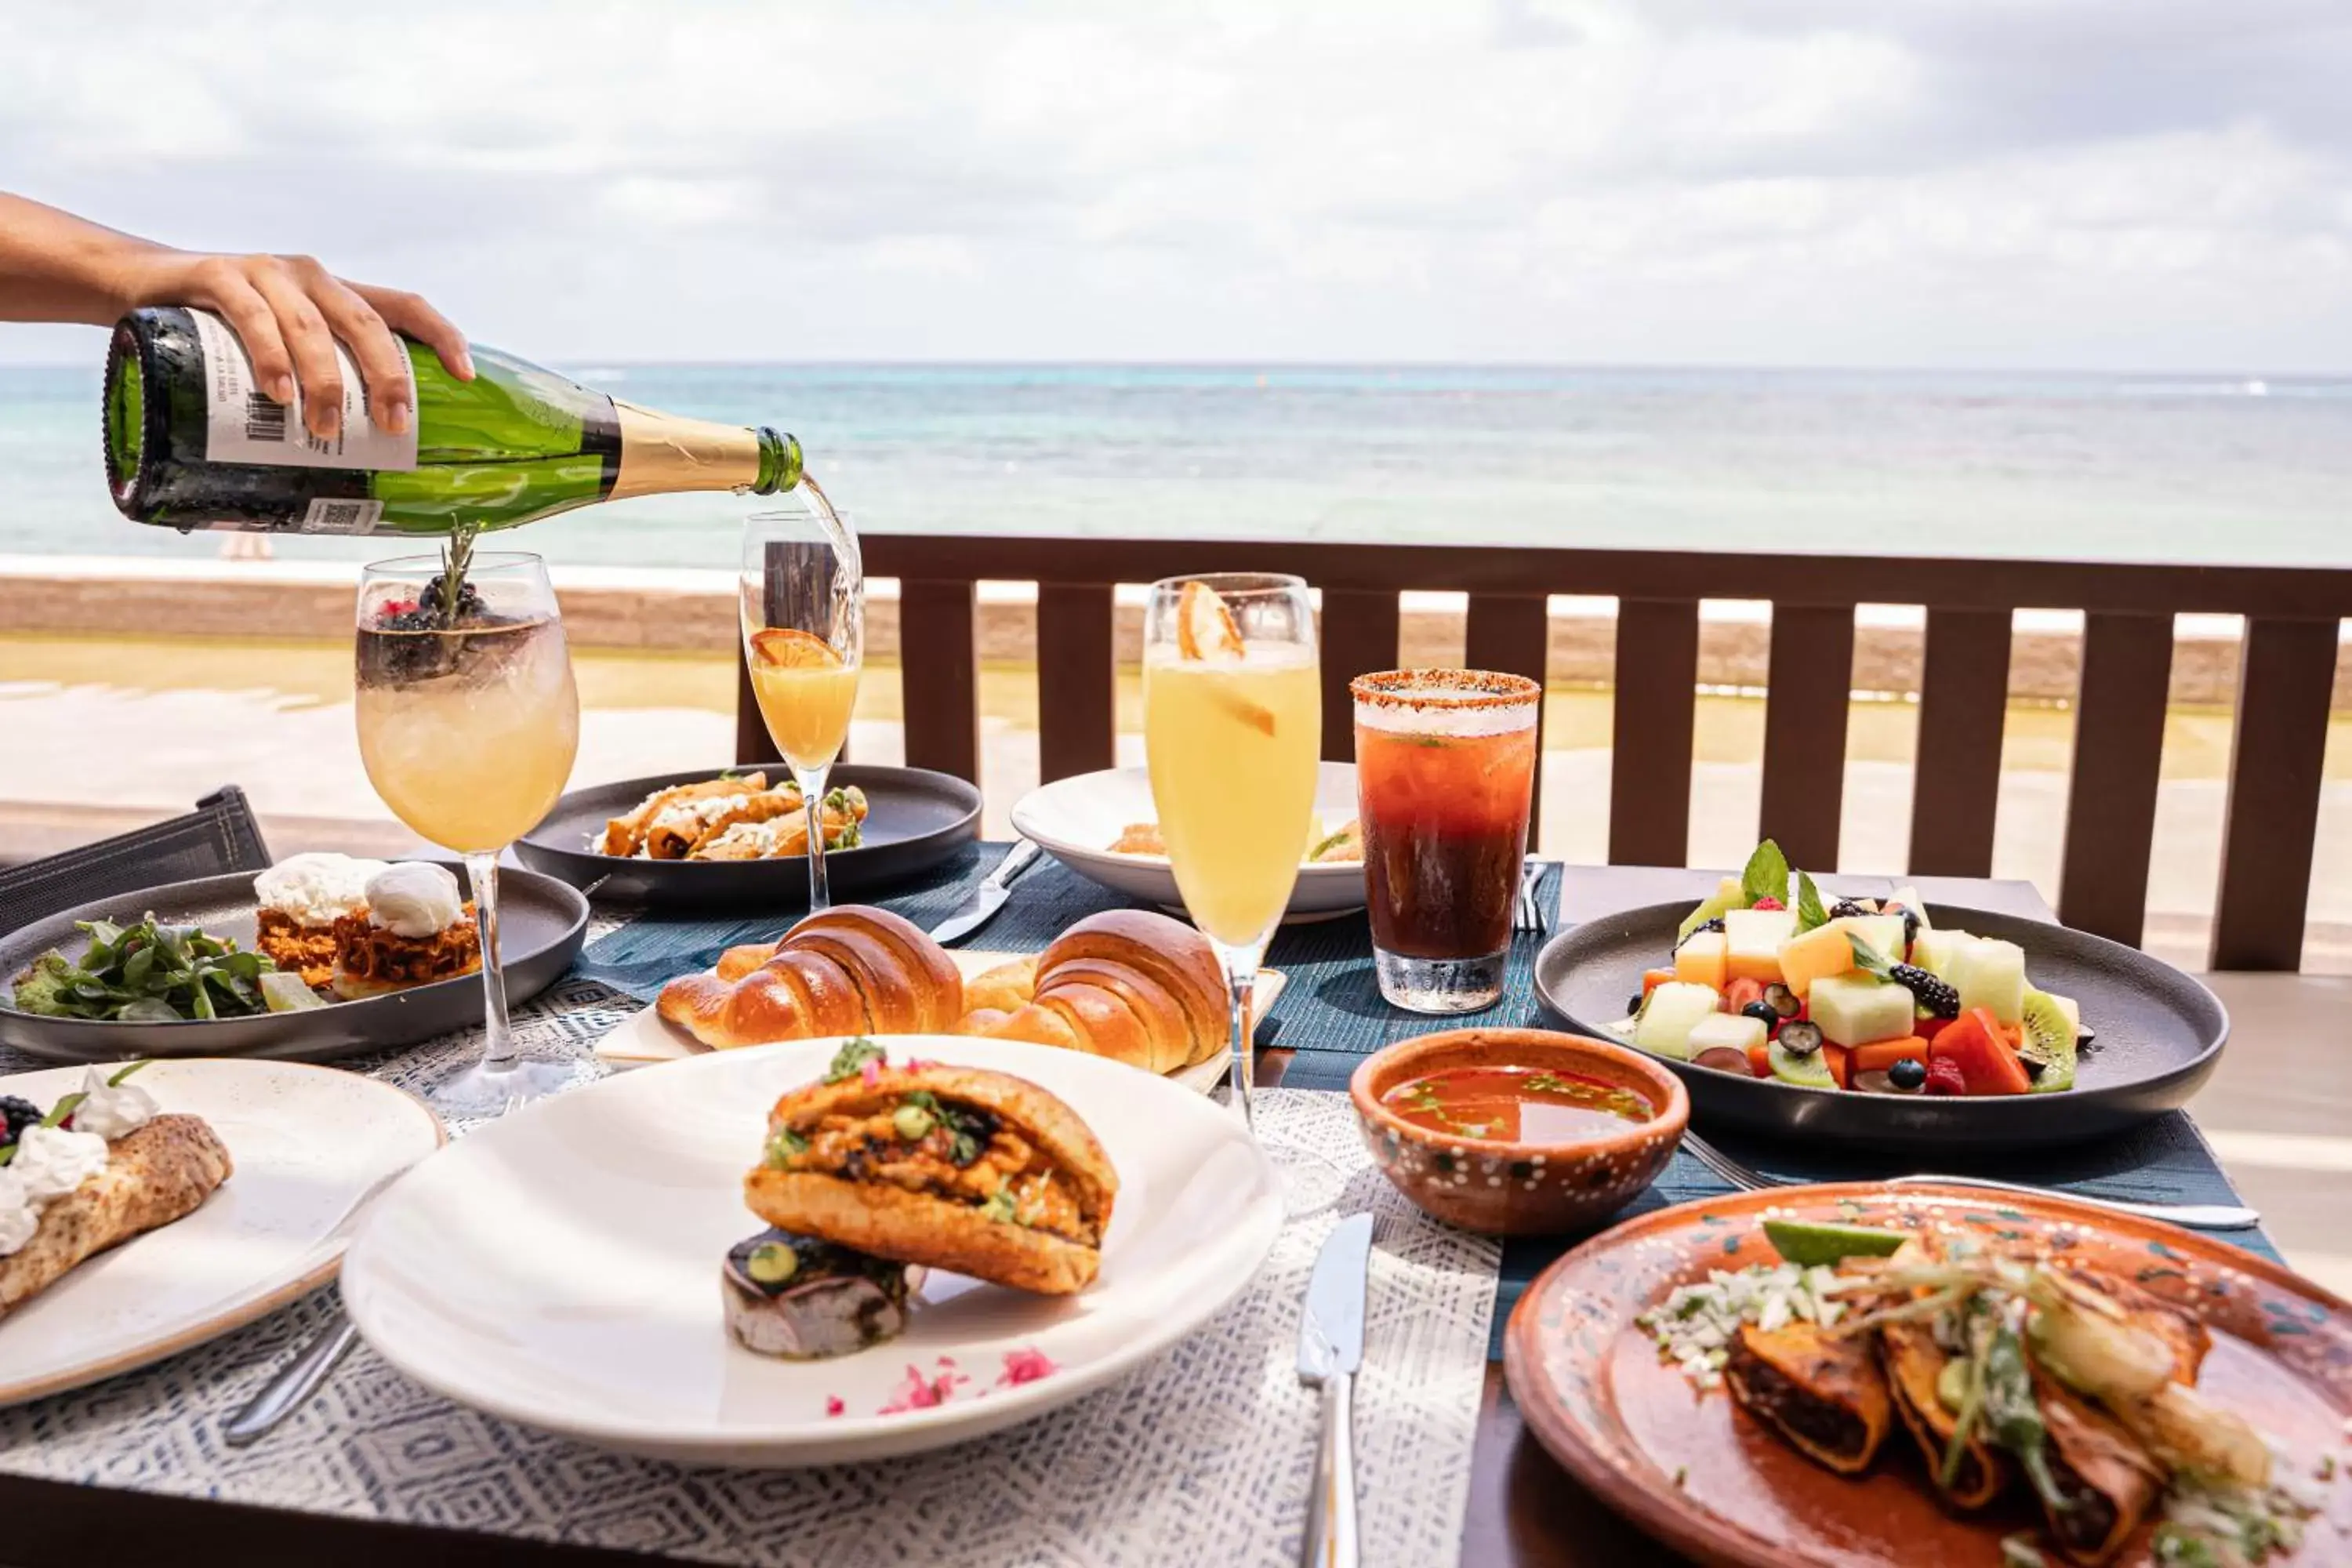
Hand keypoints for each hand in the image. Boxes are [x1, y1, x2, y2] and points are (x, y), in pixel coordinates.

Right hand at [120, 251, 473, 440]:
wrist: (143, 285)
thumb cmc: (227, 331)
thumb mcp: (283, 349)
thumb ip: (317, 382)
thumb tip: (357, 466)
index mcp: (337, 294)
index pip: (404, 305)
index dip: (441, 335)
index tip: (467, 376)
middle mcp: (309, 276)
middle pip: (365, 323)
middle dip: (386, 376)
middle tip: (393, 426)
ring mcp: (265, 272)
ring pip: (310, 326)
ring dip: (324, 380)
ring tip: (325, 427)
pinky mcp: (217, 275)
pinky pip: (251, 316)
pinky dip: (269, 356)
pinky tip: (277, 393)